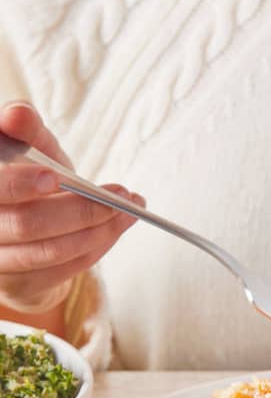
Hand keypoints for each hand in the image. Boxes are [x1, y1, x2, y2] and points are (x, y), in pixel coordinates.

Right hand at [0, 101, 142, 313]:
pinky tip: (118, 226)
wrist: (26, 222)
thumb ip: (26, 130)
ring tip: (130, 208)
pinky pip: (67, 269)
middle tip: (120, 195)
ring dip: (99, 230)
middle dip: (80, 209)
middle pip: (27, 225)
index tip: (55, 177)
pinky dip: (98, 245)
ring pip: (51, 252)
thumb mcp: (29, 149)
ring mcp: (0, 262)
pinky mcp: (23, 283)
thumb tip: (18, 114)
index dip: (19, 185)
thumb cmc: (27, 176)